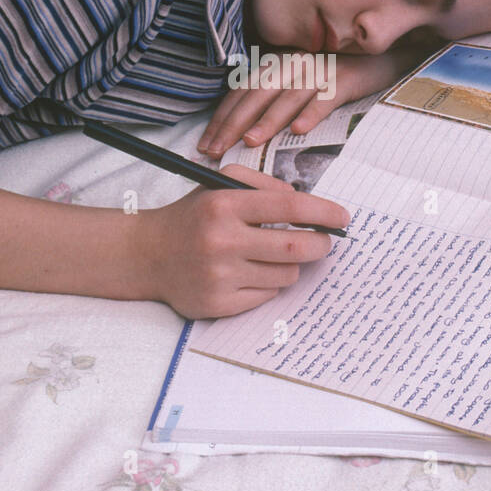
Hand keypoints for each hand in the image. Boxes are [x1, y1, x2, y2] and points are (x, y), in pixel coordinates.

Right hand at [137, 163, 350, 318]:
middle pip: (295, 248)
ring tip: (272, 256)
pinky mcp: (218, 304)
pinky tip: (249, 273)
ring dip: (291, 265)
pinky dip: (268, 283)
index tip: (343, 217)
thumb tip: (304, 202)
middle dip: (321, 244)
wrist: (146, 255)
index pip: (288, 207)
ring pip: (286, 275)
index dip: (323, 212)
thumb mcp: (219, 185)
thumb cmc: (192, 217)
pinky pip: (267, 295)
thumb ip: (262, 185)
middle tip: (325, 241)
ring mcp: (220, 276)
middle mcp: (221, 241)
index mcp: (223, 204)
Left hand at [196, 42, 434, 158]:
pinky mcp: (344, 80)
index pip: (241, 92)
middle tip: (216, 151)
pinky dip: (312, 113)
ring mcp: (318, 71)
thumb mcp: (296, 79)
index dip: (221, 119)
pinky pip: (325, 99)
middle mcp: (292, 65)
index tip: (205, 145)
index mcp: (276, 64)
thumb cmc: (331, 73)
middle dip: (234, 124)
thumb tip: (241, 128)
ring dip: (268, 120)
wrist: (377, 55)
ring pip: (288, 97)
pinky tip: (300, 130)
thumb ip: (272, 97)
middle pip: (257, 95)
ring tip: (250, 141)